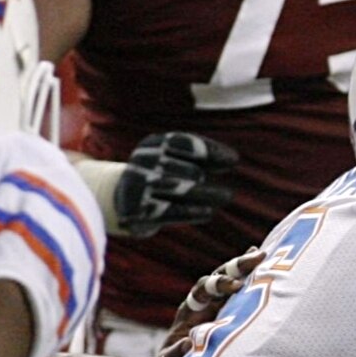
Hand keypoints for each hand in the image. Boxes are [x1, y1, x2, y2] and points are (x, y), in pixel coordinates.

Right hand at [110, 132, 238, 238]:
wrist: (122, 199)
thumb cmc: (160, 175)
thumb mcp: (175, 158)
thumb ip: (202, 156)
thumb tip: (232, 158)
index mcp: (151, 145)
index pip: (184, 143)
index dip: (212, 151)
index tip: (233, 159)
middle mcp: (144, 162)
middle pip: (190, 171)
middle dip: (203, 177)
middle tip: (222, 192)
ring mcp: (140, 186)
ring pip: (185, 190)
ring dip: (209, 195)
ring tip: (226, 196)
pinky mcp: (139, 210)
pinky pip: (174, 211)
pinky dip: (194, 212)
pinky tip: (208, 213)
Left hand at [159, 250, 262, 356]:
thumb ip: (175, 354)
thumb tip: (189, 344)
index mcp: (189, 311)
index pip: (203, 289)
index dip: (219, 285)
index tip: (238, 286)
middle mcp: (203, 302)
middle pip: (218, 276)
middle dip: (237, 267)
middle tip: (258, 259)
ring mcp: (217, 305)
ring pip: (230, 279)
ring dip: (246, 267)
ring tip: (264, 255)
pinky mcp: (229, 311)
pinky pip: (241, 290)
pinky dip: (250, 276)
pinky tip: (265, 262)